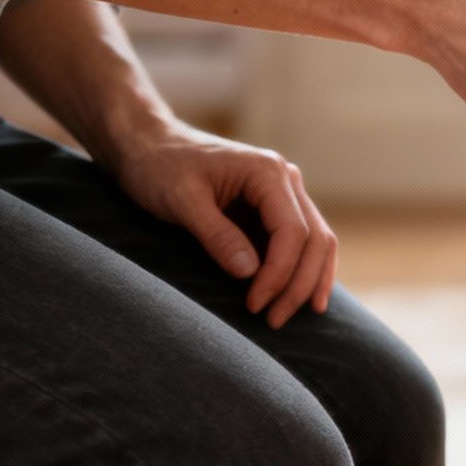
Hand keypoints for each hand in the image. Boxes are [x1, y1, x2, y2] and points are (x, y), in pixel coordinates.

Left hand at [106, 121, 337, 328]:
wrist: (147, 145)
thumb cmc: (159, 167)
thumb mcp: (181, 200)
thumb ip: (216, 235)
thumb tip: (250, 273)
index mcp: (268, 172)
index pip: (293, 231)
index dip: (279, 273)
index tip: (255, 305)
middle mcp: (286, 180)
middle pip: (315, 239)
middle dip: (299, 284)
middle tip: (273, 321)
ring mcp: (284, 195)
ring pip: (318, 242)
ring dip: (309, 281)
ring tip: (291, 315)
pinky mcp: (274, 210)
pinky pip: (302, 243)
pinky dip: (303, 270)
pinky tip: (299, 297)